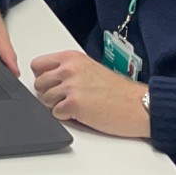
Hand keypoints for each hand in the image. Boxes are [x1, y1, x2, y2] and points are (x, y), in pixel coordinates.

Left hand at [30, 50, 150, 137]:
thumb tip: (48, 78)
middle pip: (38, 84)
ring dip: (57, 106)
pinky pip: (55, 113)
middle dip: (49, 93)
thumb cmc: (118, 90)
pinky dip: (66, 116)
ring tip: (77, 105)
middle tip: (67, 98)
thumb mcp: (90, 68)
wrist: (138, 104)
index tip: (52, 84)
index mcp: (71, 58)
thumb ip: (68, 70)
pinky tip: (81, 113)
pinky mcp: (74, 104)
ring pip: (45, 99)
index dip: (43, 77)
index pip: (37, 65)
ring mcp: (71, 86)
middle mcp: (69, 69)